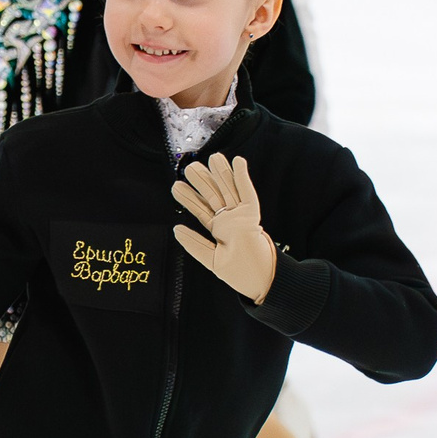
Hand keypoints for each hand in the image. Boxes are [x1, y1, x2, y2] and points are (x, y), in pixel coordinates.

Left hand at [172, 155, 275, 301]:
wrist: (260, 280)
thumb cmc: (240, 273)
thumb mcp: (212, 260)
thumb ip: (195, 245)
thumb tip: (176, 229)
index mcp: (219, 230)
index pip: (201, 210)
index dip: (189, 198)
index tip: (176, 186)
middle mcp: (229, 220)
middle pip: (213, 195)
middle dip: (202, 181)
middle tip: (189, 167)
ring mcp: (241, 216)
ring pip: (228, 189)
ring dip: (220, 173)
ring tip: (210, 158)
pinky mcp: (253, 215)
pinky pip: (247, 192)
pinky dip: (243, 176)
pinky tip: (237, 161)